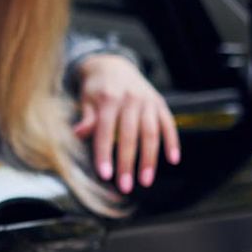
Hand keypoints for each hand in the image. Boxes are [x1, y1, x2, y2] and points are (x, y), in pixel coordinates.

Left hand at [73, 54, 180, 193]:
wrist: (113, 65)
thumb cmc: (96, 89)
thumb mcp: (86, 100)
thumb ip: (86, 118)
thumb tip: (79, 134)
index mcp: (108, 99)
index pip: (105, 131)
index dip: (105, 153)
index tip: (105, 174)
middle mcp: (130, 99)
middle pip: (129, 136)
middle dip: (127, 163)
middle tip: (125, 186)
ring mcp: (147, 101)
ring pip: (151, 133)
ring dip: (149, 159)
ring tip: (146, 180)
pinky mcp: (160, 103)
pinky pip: (169, 124)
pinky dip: (172, 142)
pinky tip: (173, 160)